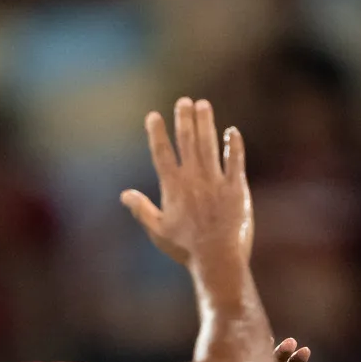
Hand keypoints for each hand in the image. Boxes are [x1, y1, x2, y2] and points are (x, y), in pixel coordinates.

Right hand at [120, 97, 251, 274]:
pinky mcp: (236, 188)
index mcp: (173, 187)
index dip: (157, 132)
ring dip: (206, 123)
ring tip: (204, 105)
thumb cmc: (185, 249)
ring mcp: (216, 181)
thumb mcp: (157, 231)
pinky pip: (235, 160)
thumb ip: (141, 210)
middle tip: (184, 101)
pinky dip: (234, 145)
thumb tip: (124, 194)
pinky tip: (232, 132)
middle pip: (187, 141)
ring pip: (210, 144)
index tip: (154, 116)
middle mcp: (194, 179)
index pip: (162, 153)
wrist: (217, 260)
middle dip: (184, 119)